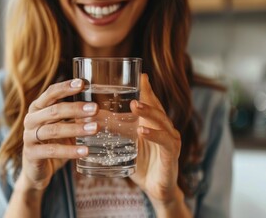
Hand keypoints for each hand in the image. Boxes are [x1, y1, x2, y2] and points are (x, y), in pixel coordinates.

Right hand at [18, 79, 98, 191]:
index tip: (83, 83)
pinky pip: (53, 150)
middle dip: (76, 108)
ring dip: (76, 129)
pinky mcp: (32, 154)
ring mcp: (29, 136)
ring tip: (95, 129)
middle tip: (95, 108)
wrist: (36, 169)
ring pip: (54, 130)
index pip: (51, 93)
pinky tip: (85, 151)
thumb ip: (74, 116)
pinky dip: (70, 150)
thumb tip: (98, 107)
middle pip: (54, 110)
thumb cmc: (53, 142)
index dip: (66, 87)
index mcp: (38, 108)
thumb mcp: (63, 126)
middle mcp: (31, 119)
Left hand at [129, 74, 182, 208]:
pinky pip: (165, 142)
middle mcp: (165, 128)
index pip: (152, 103)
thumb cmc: (141, 164)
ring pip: (162, 121)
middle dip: (148, 96)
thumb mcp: (126, 145)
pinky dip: (154, 135)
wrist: (155, 189)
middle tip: (137, 85)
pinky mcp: (172, 154)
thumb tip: (93, 119)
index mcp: (155, 124)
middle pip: (158, 107)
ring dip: (149, 112)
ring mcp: (171, 140)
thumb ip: (116, 131)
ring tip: (135, 106)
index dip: (147, 89)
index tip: (141, 75)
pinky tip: (142, 131)